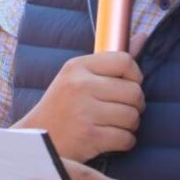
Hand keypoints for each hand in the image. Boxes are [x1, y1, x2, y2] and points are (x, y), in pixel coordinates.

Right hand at [14, 50, 144, 161]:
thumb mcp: (77, 77)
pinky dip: (124, 142)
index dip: (134, 75)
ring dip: (129, 125)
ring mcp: (84, 112)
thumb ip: (110, 60)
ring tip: (113, 125)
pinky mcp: (89, 137)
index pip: (124, 61)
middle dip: (135, 105)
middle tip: (121, 110)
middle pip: (134, 91)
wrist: (36, 142)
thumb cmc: (62, 107)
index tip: (126, 86)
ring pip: (133, 117)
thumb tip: (143, 37)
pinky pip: (126, 139)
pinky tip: (109, 140)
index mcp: (77, 67)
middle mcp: (80, 85)